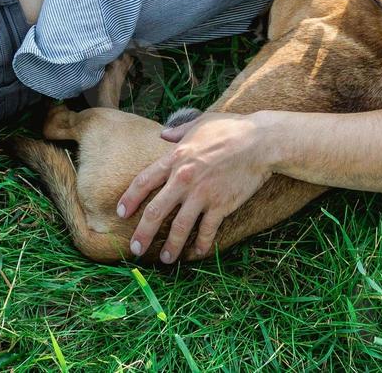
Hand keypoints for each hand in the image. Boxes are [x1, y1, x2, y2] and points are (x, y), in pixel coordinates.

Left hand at [116, 112, 273, 262]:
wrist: (260, 141)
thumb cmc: (230, 128)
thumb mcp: (199, 123)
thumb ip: (179, 132)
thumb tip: (163, 134)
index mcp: (176, 158)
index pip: (144, 181)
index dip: (130, 199)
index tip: (121, 213)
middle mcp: (184, 179)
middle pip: (156, 211)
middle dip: (143, 233)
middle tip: (134, 249)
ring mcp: (203, 194)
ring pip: (180, 227)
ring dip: (171, 246)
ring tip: (165, 259)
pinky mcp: (221, 205)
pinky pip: (207, 231)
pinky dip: (201, 245)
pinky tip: (197, 254)